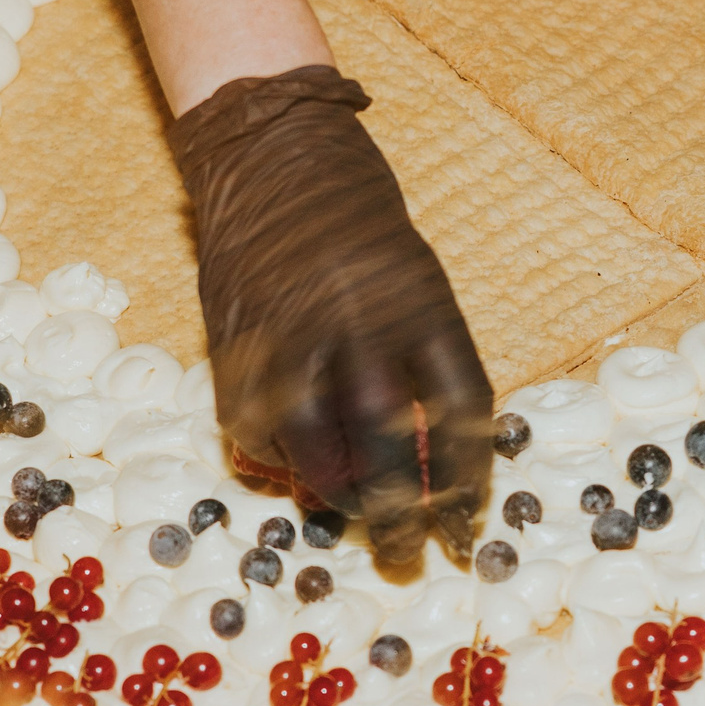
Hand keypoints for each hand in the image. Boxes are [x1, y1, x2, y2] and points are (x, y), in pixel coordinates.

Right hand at [167, 66, 493, 567]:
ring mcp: (290, 332)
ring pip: (314, 444)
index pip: (462, 408)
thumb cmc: (357, 221)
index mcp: (421, 302)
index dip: (469, 475)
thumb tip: (419, 456)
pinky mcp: (234, 342)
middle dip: (401, 510)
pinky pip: (257, 424)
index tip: (469, 516)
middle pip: (387, 439)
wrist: (270, 153)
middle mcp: (357, 321)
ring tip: (352, 515)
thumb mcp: (413, 277)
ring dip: (335, 494)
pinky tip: (297, 464)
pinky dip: (280, 456)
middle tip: (410, 552)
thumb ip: (419, 359)